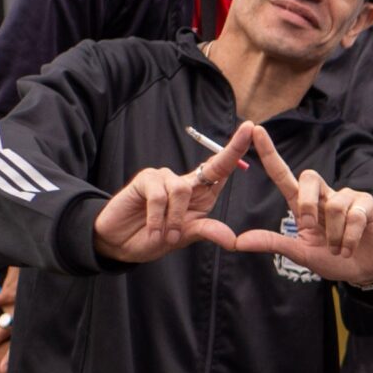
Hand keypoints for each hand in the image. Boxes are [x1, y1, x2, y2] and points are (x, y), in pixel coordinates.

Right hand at [91, 126, 249, 263]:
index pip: (223, 169)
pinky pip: (159, 197)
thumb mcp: (185, 238)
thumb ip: (207, 232)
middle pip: (213, 164)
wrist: (121, 243)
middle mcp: (186, 182)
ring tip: (167, 236)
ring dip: (175, 220)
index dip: (237, 149)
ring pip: (182, 191)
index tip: (251, 128)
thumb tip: (232, 240)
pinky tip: (154, 231)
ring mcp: (164, 178)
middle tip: (249, 129)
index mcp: (201, 194)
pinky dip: (158, 219)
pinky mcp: (145, 179)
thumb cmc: (155, 237)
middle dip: (233, 150)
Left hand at [212, 125, 372, 286]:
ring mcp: (347, 197)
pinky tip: (349, 249)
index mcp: (304, 204)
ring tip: (338, 249)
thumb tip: (239, 241)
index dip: (270, 153)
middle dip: (307, 204)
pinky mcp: (367, 204)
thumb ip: (274, 244)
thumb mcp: (301, 253)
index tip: (256, 130)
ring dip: (334, 235)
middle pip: (309, 177)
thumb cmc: (333, 258)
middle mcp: (324, 195)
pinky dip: (349, 239)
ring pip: (334, 205)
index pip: (283, 175)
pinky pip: (354, 216)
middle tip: (310, 229)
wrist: (366, 270)